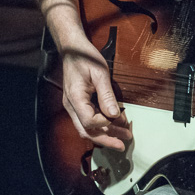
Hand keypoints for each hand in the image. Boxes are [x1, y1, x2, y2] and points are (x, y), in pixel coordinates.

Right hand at [57, 28, 131, 150]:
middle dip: (106, 139)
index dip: (105, 124)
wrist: (72, 49)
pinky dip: (100, 126)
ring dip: (104, 135)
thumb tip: (115, 115)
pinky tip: (114, 126)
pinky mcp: (77, 105)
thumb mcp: (100, 73)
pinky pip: (87, 121)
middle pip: (86, 131)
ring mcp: (72, 106)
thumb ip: (107, 95)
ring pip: (86, 129)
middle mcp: (71, 106)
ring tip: (122, 137)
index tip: (120, 120)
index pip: (89, 121)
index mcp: (75, 98)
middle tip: (123, 145)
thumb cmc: (85, 57)